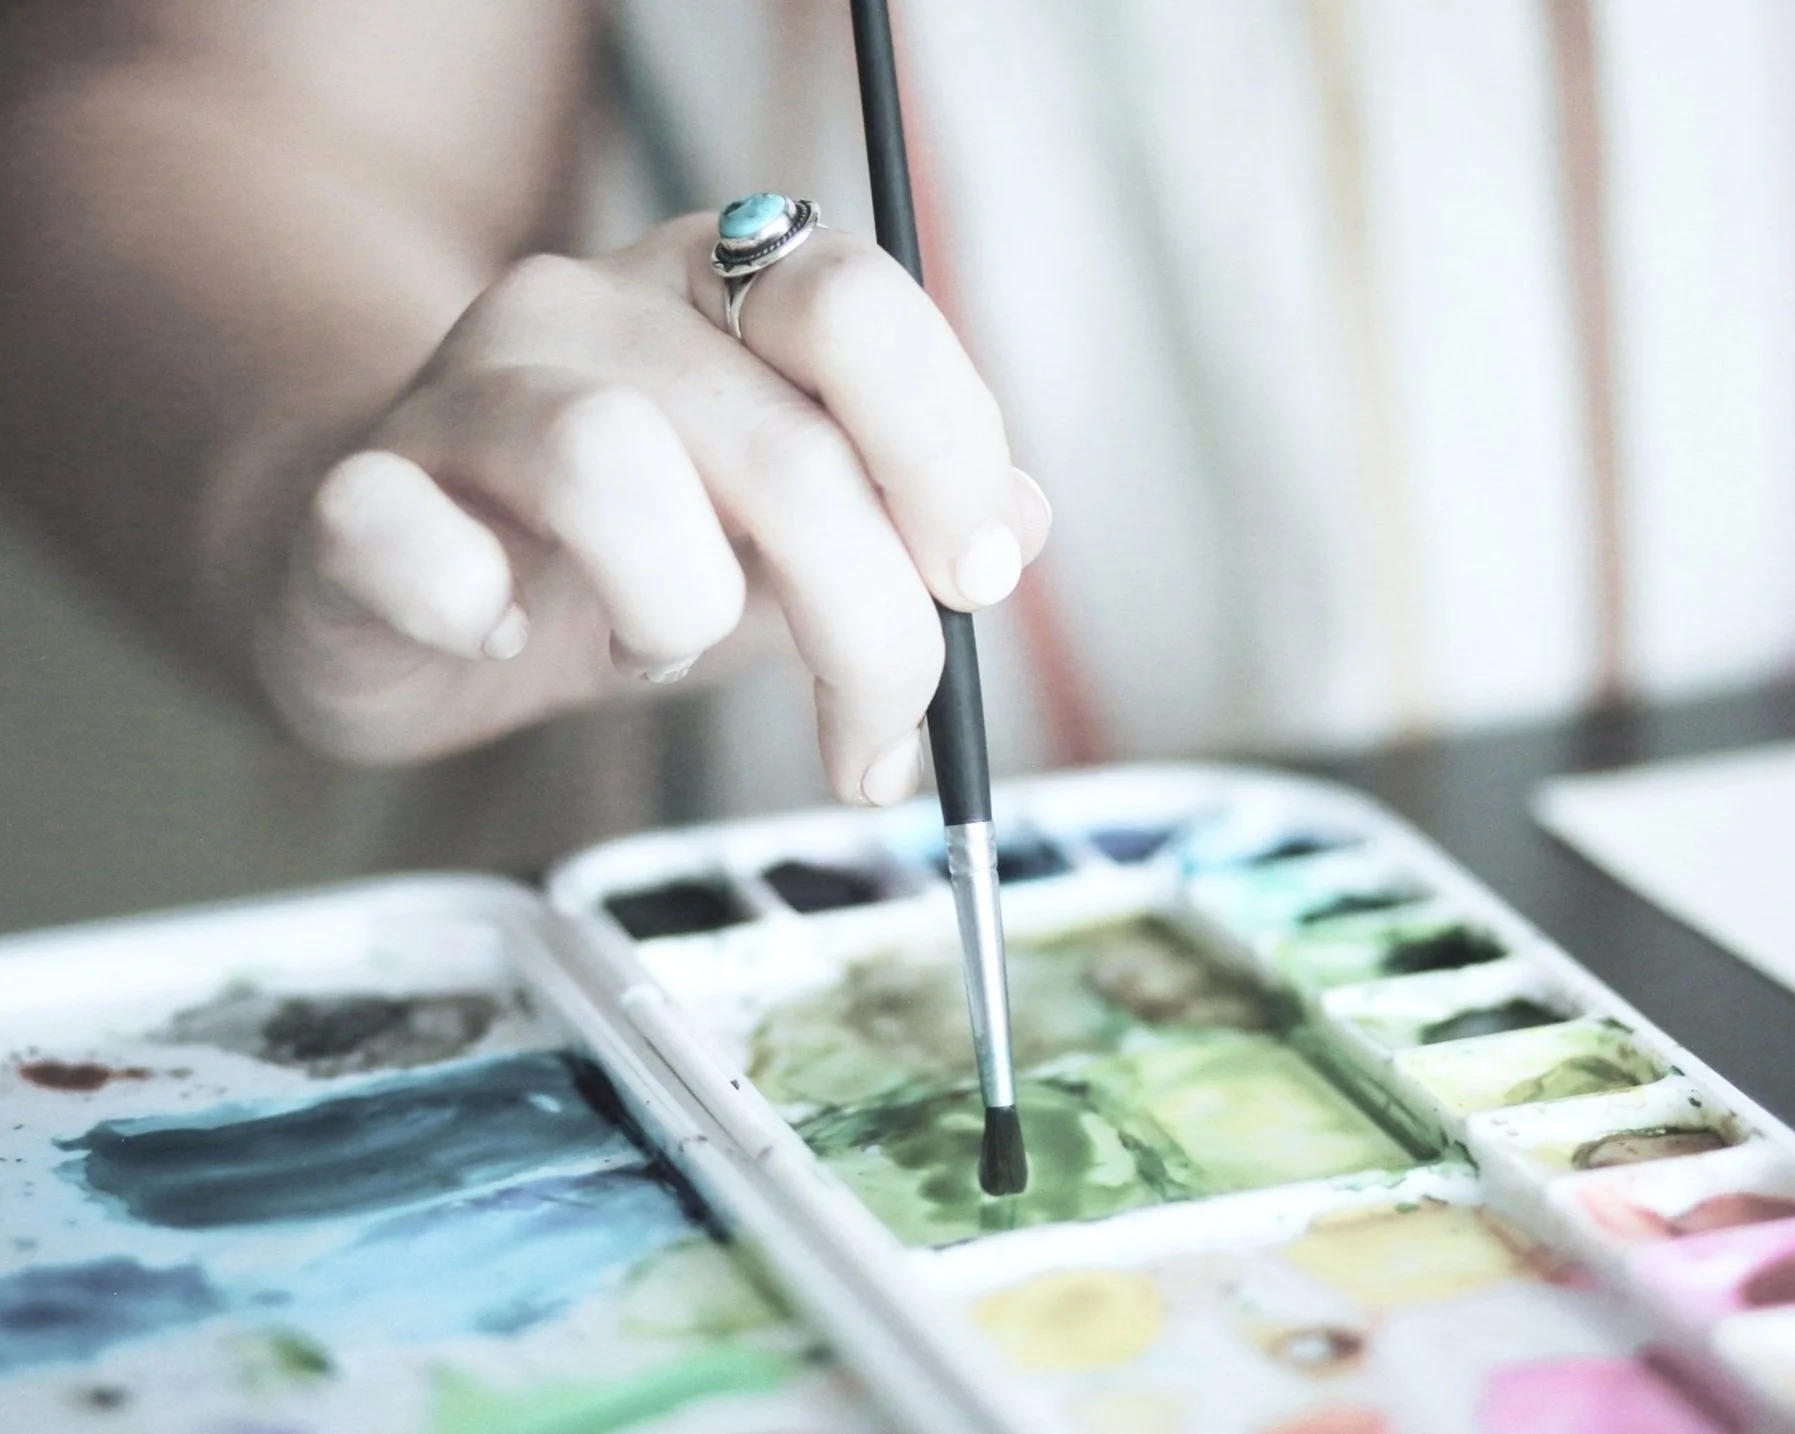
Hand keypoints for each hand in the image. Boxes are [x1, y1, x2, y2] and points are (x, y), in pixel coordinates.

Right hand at [263, 214, 1049, 805]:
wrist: (397, 580)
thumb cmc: (618, 556)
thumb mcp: (794, 536)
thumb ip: (907, 518)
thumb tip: (1023, 524)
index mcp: (717, 290)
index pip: (860, 310)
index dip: (946, 455)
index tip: (974, 583)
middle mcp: (588, 308)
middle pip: (781, 444)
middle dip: (868, 627)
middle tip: (873, 739)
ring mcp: (458, 392)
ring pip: (608, 465)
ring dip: (678, 610)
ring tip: (657, 646)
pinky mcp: (352, 494)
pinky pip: (406, 536)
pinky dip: (474, 610)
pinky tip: (497, 633)